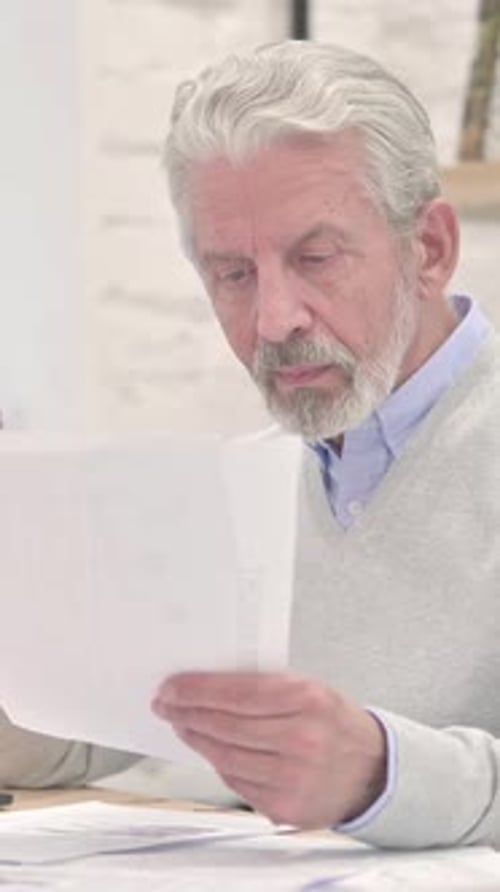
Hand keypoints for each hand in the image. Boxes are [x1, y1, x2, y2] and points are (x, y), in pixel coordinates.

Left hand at [152, 671, 386, 828]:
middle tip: (166, 704)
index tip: (172, 687)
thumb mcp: (308, 688)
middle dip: (187, 712)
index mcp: (308, 700)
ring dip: (196, 738)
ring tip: (183, 724)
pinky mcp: (283, 807)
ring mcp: (293, 778)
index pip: (237, 693)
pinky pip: (236, 782)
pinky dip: (219, 764)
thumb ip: (263, 687)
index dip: (197, 690)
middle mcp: (302, 740)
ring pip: (225, 756)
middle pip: (225, 726)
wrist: (373, 771)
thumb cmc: (333, 722)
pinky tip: (211, 749)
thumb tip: (207, 686)